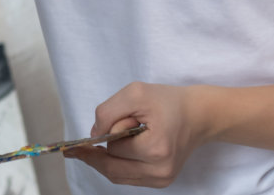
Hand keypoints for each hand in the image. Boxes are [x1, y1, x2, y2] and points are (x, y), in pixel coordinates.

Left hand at [65, 82, 206, 187]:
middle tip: (73, 150)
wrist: (199, 115)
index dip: (106, 135)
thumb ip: (109, 112)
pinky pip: (129, 178)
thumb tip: (94, 135)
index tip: (77, 143)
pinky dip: (116, 167)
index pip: (115, 147)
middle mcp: (160, 170)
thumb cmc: (169, 101)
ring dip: (104, 162)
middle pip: (112, 169)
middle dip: (95, 157)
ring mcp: (162, 179)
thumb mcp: (136, 93)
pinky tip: (109, 155)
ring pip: (118, 176)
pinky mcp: (162, 181)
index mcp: (156, 149)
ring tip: (89, 151)